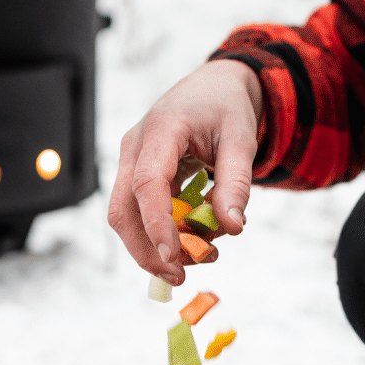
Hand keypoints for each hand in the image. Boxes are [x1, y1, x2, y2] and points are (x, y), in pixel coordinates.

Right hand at [108, 59, 262, 285]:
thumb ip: (236, 184)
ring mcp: (132, 162)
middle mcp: (135, 146)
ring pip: (126, 217)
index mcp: (161, 129)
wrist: (214, 87)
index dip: (156, 224)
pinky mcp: (137, 175)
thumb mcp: (241, 140)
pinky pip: (140, 213)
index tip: (174, 257)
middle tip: (180, 277)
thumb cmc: (227, 109)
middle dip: (146, 250)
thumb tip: (231, 228)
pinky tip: (193, 241)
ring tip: (198, 257)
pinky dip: (163, 234)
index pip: (147, 183)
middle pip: (123, 209)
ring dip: (155, 247)